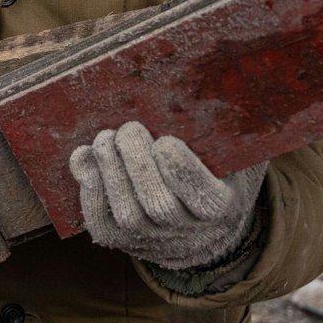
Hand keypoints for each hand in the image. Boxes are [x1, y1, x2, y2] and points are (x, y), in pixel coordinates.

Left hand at [69, 121, 266, 270]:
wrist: (202, 231)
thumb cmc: (219, 175)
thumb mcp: (237, 153)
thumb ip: (232, 128)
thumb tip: (220, 81)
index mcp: (222, 206)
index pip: (203, 196)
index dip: (181, 170)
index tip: (165, 142)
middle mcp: (188, 231)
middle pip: (159, 206)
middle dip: (138, 165)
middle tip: (128, 129)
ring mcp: (153, 239)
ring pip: (128, 215)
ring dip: (110, 172)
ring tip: (104, 139)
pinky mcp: (123, 241)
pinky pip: (102, 223)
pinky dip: (89, 189)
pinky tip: (84, 158)